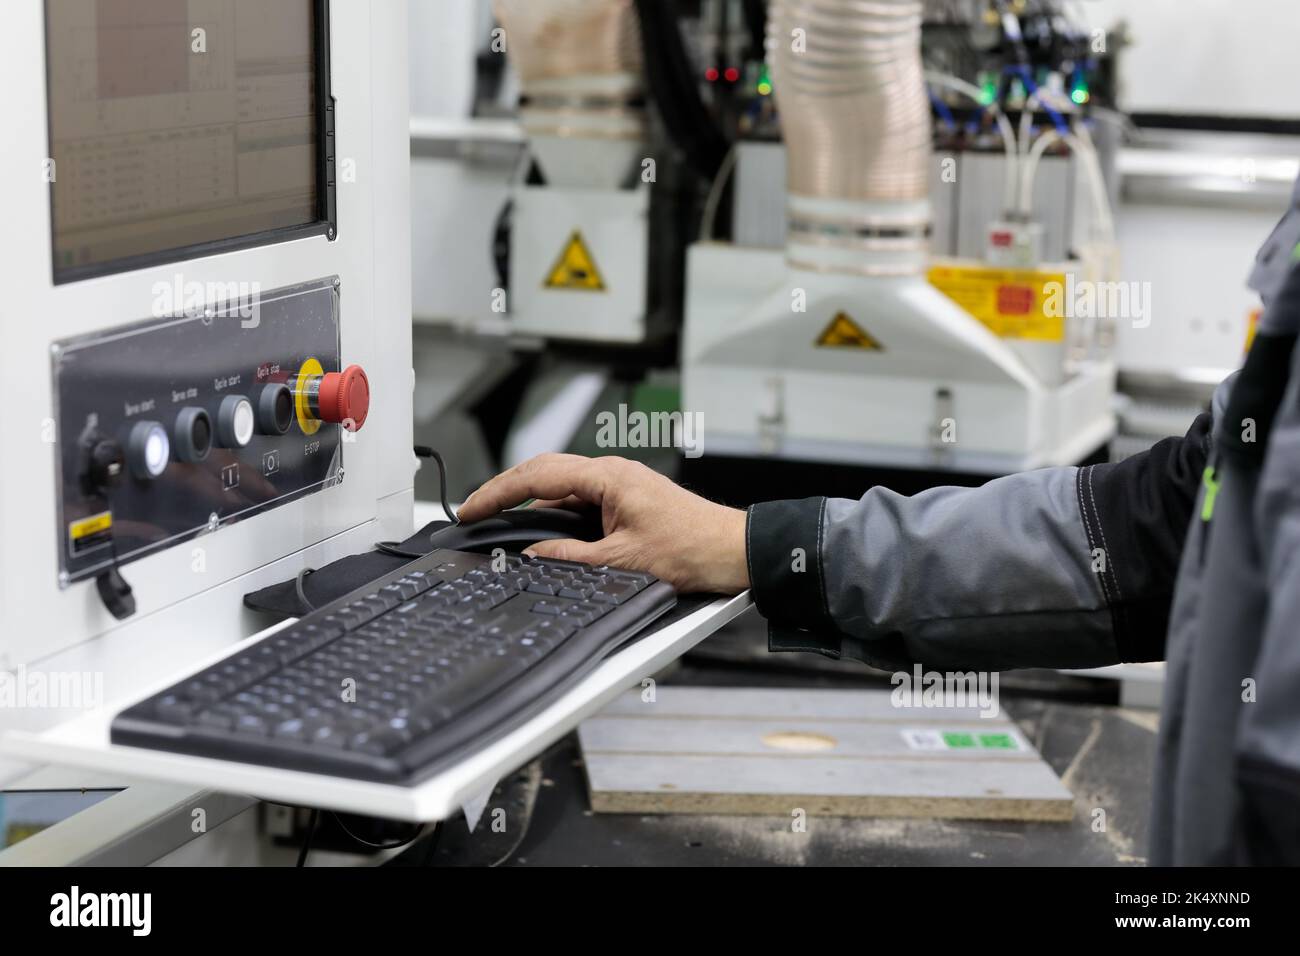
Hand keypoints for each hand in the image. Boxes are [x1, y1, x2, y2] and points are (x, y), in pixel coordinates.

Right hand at [457, 454, 749, 593]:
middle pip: (543, 474)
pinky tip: (542, 536)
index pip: (537, 476)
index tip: (470, 509)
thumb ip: (570, 557)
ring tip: (499, 525)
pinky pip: (580, 501)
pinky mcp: (626, 500)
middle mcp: (611, 473)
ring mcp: (619, 485)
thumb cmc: (690, 549)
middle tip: (474, 513)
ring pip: (561, 489)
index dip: (497, 493)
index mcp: (607, 477)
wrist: (730, 552)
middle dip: (505, 492)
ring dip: (531, 506)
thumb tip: (532, 557)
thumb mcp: (621, 561)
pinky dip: (555, 516)